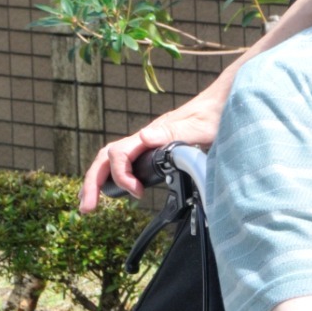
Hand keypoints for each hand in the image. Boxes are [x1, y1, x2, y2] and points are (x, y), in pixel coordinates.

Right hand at [77, 89, 224, 211]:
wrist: (224, 103)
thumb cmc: (214, 115)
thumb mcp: (198, 127)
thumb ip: (172, 133)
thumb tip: (143, 138)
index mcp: (150, 135)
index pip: (118, 154)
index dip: (122, 176)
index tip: (137, 193)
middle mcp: (144, 138)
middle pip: (106, 158)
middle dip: (93, 182)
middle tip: (87, 208)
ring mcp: (147, 142)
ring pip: (112, 159)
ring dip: (98, 180)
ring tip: (90, 202)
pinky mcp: (155, 148)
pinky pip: (126, 162)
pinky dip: (113, 176)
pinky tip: (114, 187)